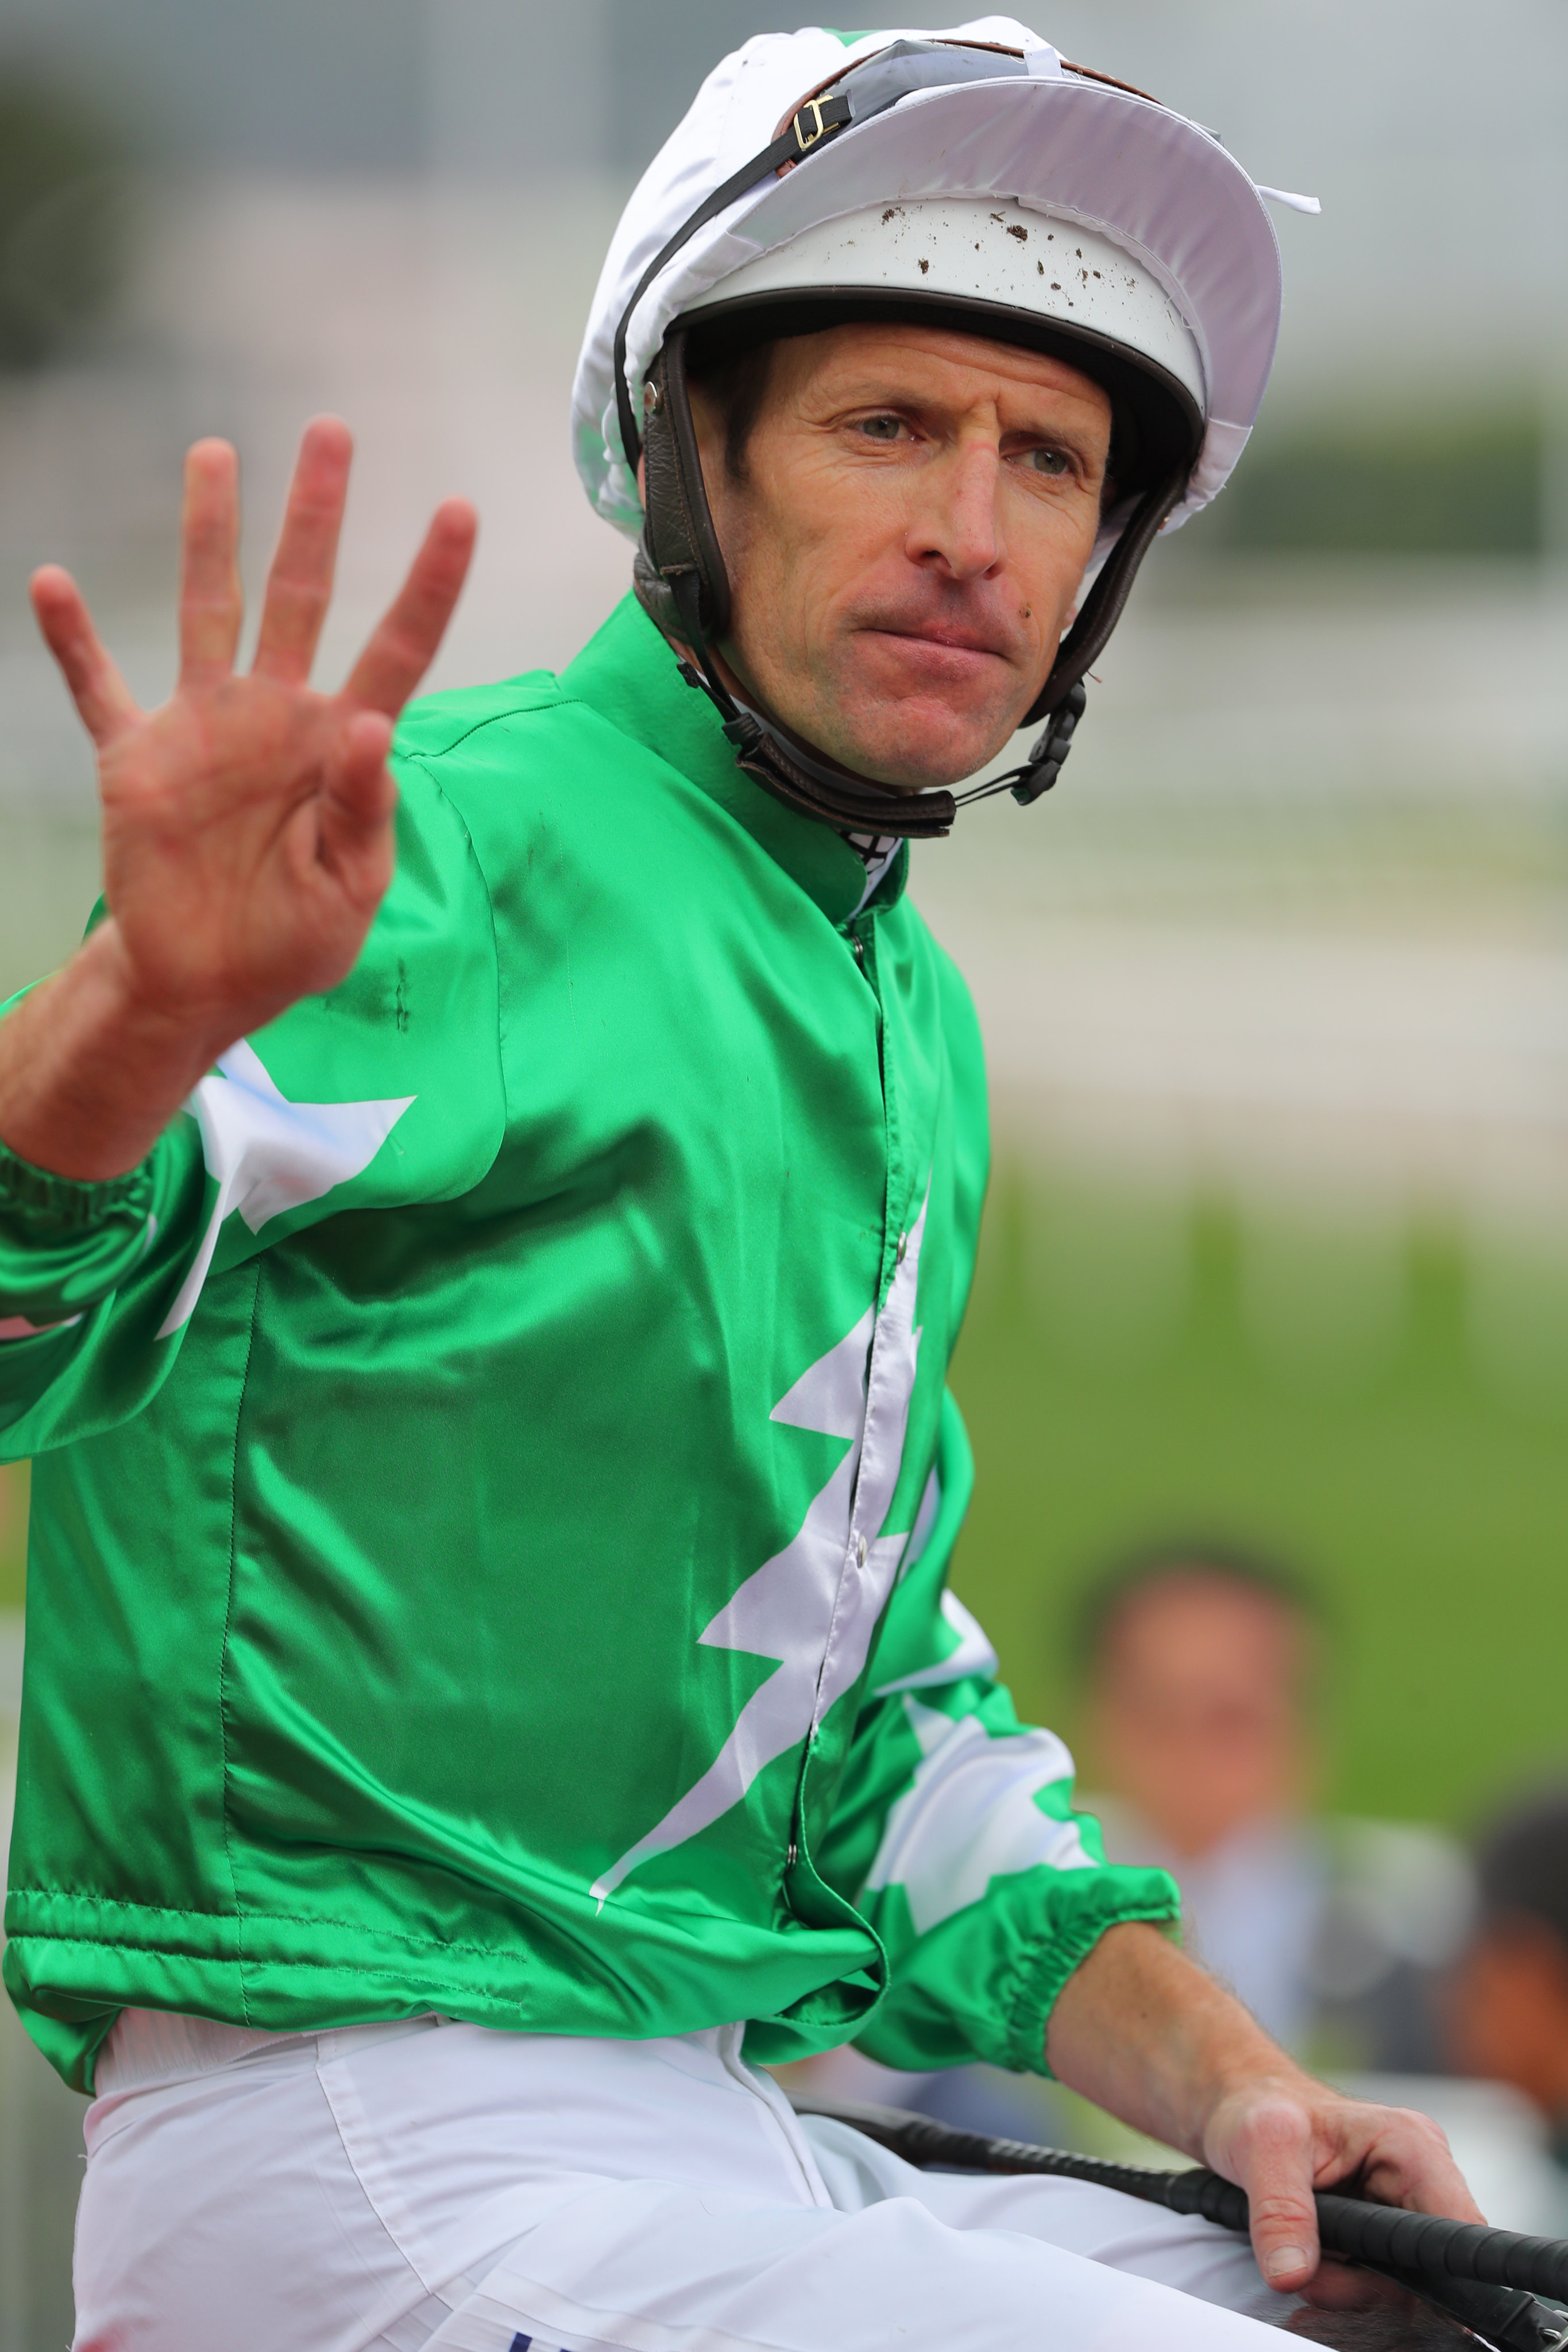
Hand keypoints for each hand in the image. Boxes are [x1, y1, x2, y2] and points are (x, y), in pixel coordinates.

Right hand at [0, 420, 475, 1180]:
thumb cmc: (293, 941)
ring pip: (207, 607)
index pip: (397, 649)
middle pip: (301, 594)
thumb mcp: (350, 889)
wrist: (206, 983)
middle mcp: (274, 714)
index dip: (428, 583)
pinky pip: (98, 688)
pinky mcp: (136, 756)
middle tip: (331, 431)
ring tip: (216, 455)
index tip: (459, 511)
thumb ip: (365, 809)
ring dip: (208, 534)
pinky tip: (51, 583)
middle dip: (316, 515)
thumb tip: (373, 725)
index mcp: (338, 745)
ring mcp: (203, 727)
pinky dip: (73, 642)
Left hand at [1201, 2072, 1483, 2299]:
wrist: (1239, 2108)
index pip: (1458, 2227)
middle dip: (1367, 2286)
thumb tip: (1292, 2274)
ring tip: (1299, 2261)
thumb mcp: (1262, 2146)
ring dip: (1347, 2290)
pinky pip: (1376, 2284)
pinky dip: (1342, 2288)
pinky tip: (1309, 2268)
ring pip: (1400, 2287)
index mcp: (1412, 2146)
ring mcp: (1401, 2211)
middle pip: (1427, 2270)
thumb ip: (1281, 2211)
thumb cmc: (1257, 2107)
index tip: (1385, 2289)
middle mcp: (1417, 2181)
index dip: (1436, 2272)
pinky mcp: (1380, 2237)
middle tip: (1311, 2273)